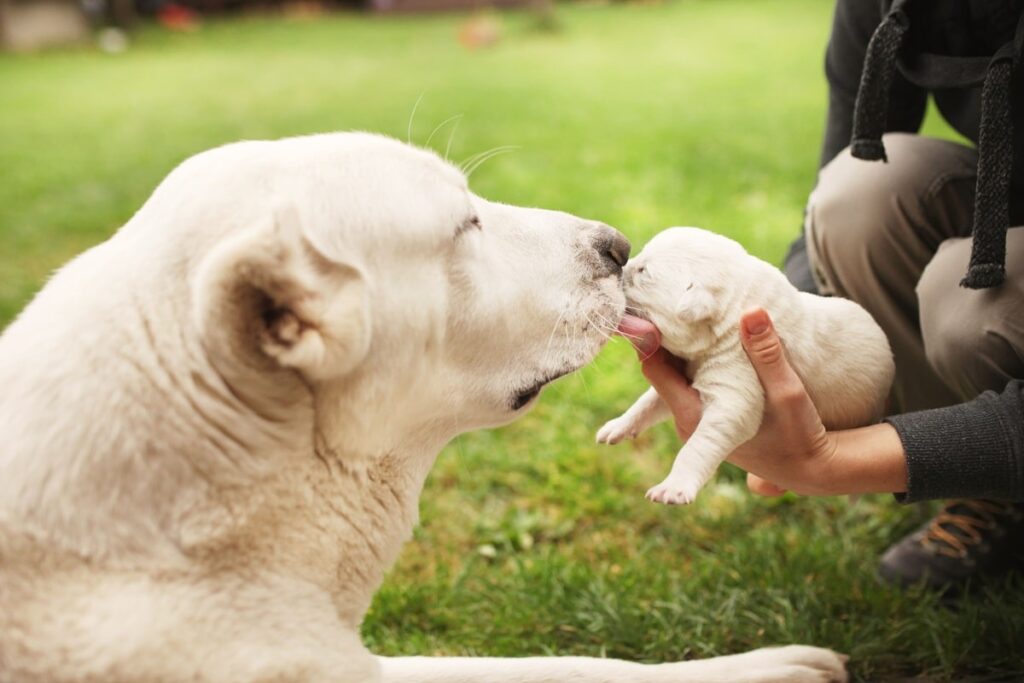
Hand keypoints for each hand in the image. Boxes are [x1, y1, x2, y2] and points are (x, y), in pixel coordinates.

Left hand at [627, 308, 906, 496]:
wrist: (809, 469)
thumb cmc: (800, 433)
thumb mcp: (789, 391)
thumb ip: (768, 354)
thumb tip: (751, 311)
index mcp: (697, 416)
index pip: (655, 367)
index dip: (651, 333)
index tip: (652, 302)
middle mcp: (684, 420)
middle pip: (657, 366)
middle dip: (661, 332)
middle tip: (661, 293)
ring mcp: (690, 419)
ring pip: (669, 371)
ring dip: (674, 342)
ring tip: (675, 304)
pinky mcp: (701, 414)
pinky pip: (682, 378)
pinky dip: (687, 355)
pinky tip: (696, 327)